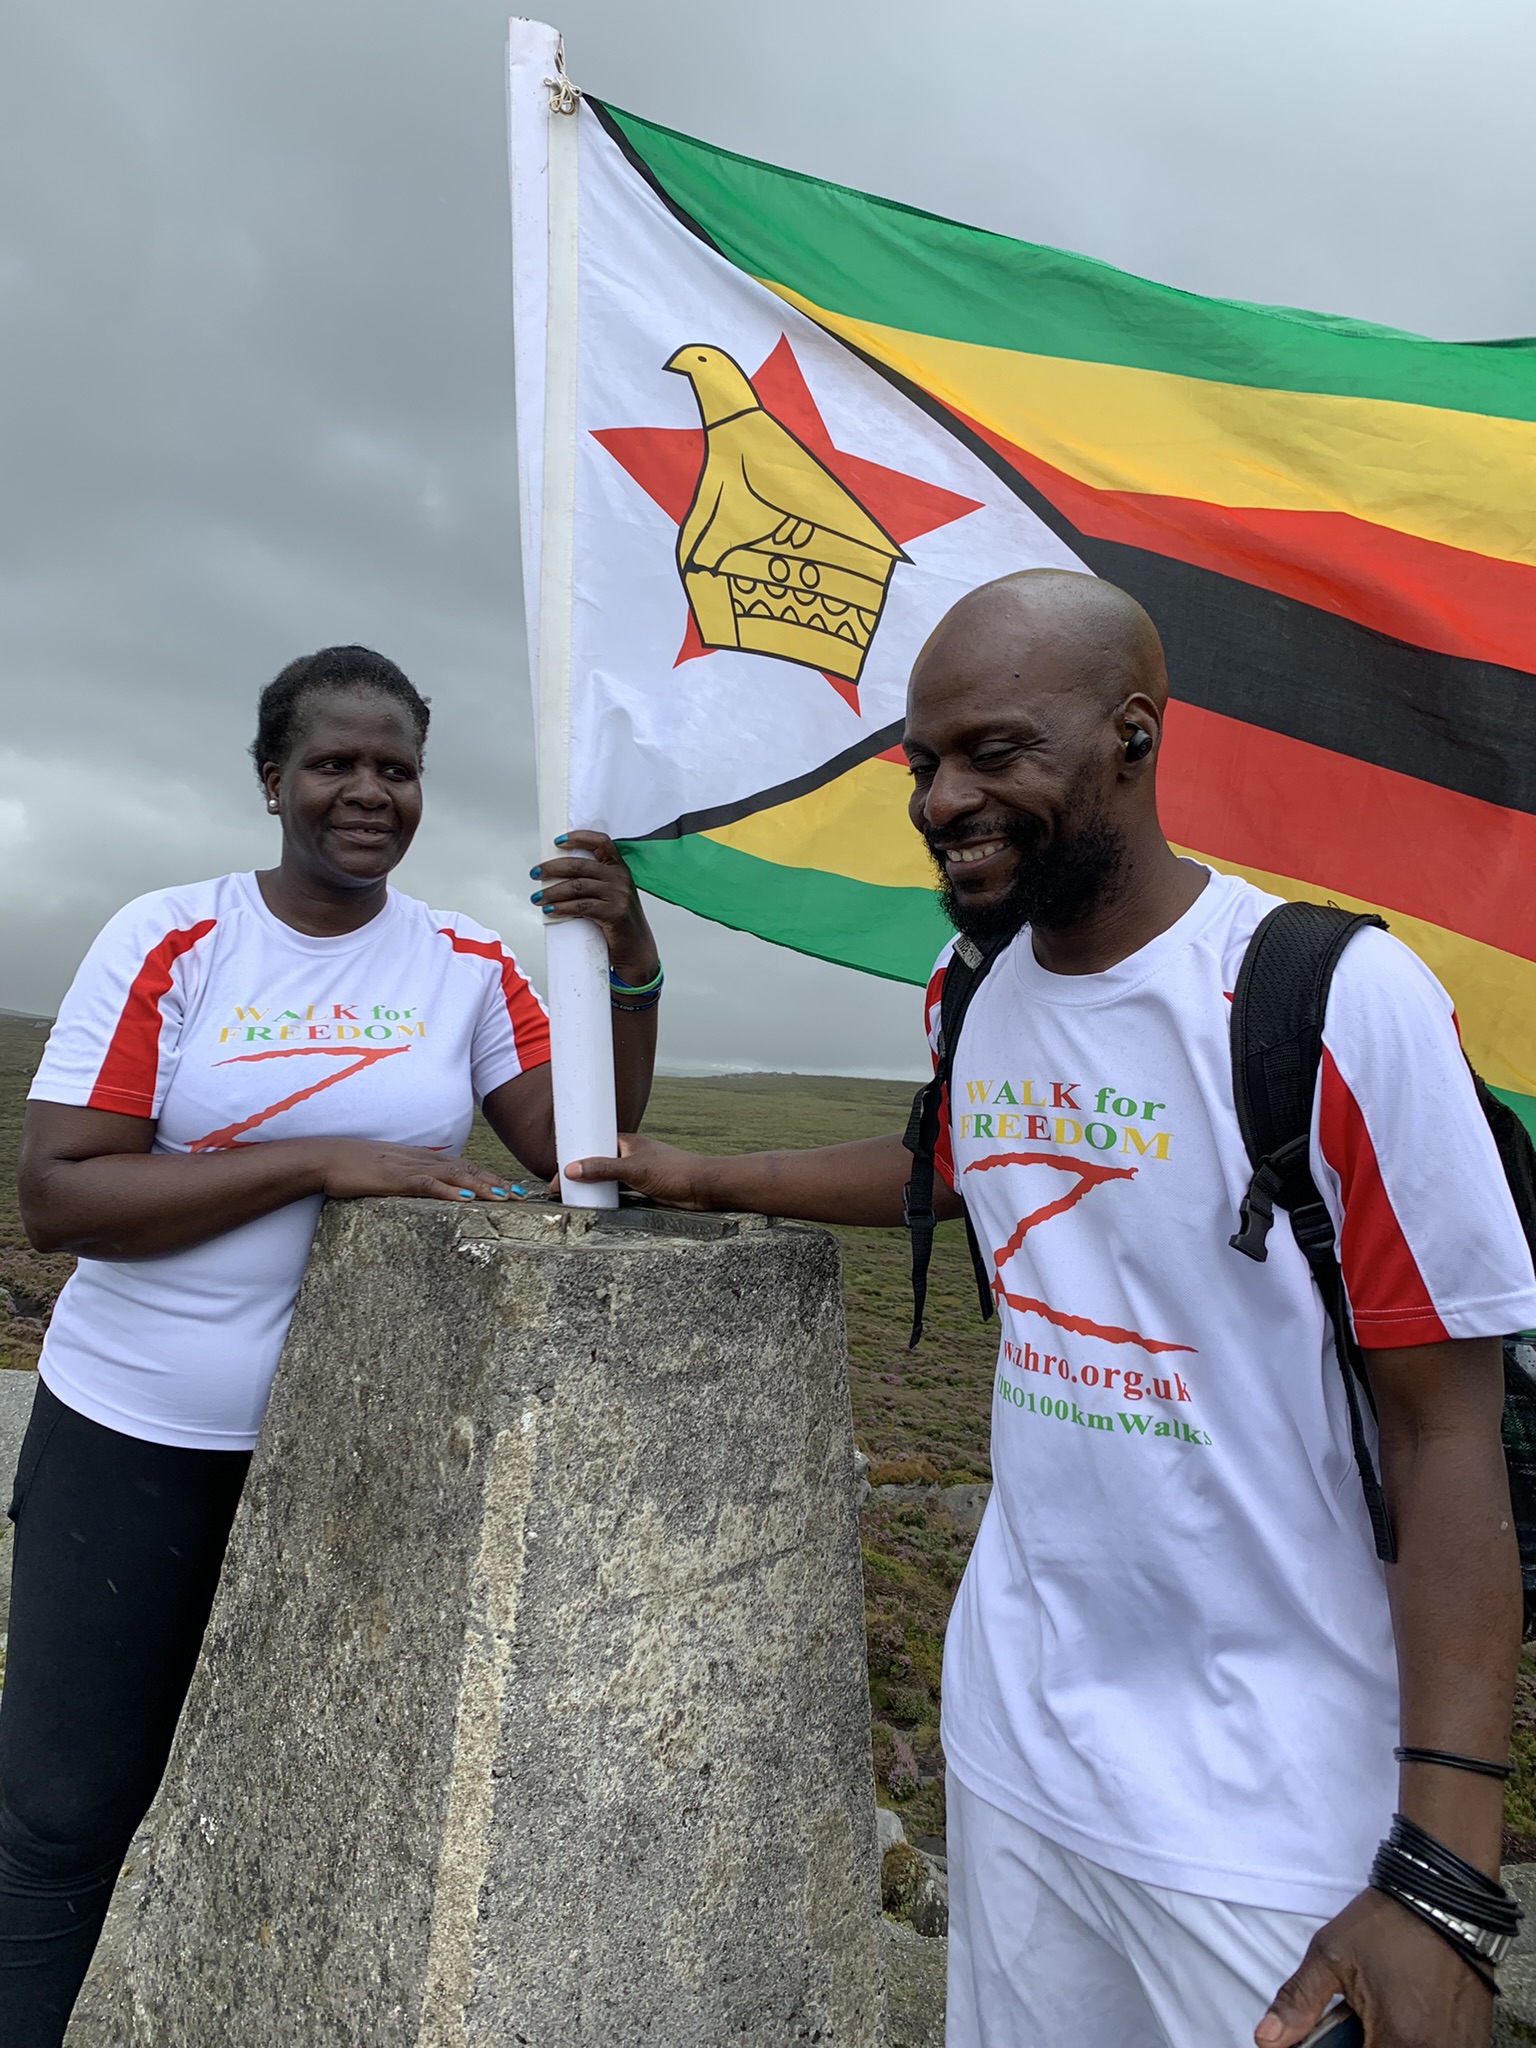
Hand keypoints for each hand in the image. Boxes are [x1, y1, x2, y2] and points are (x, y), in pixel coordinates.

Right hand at [310, 1140, 516, 1205]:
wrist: (325, 1158)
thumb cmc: (353, 1166)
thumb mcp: (388, 1171)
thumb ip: (409, 1177)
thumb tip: (429, 1190)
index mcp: (421, 1158)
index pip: (463, 1165)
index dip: (488, 1175)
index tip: (509, 1188)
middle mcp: (421, 1159)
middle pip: (467, 1168)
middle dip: (495, 1181)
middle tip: (519, 1195)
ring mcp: (409, 1167)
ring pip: (454, 1174)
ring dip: (482, 1186)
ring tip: (504, 1197)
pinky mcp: (394, 1177)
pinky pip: (427, 1184)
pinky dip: (449, 1191)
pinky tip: (466, 1199)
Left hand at [531, 830, 657, 983]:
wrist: (637, 950)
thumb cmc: (619, 922)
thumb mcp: (611, 894)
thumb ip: (593, 881)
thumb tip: (558, 875)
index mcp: (619, 869)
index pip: (601, 842)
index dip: (579, 838)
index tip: (557, 842)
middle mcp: (620, 878)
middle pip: (580, 865)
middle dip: (552, 868)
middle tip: (536, 873)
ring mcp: (618, 895)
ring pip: (577, 886)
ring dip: (552, 891)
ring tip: (538, 898)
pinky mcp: (614, 913)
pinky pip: (582, 906)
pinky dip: (562, 908)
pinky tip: (551, 910)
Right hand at [564, 1134, 713, 1209]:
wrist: (703, 1188)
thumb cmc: (674, 1170)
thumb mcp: (634, 1169)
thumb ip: (603, 1169)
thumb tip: (571, 1169)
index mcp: (626, 1142)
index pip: (592, 1143)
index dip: (574, 1155)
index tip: (558, 1171)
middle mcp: (628, 1155)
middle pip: (596, 1163)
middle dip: (579, 1173)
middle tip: (560, 1189)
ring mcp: (635, 1172)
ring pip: (606, 1178)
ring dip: (592, 1187)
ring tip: (573, 1199)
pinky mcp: (641, 1189)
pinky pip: (617, 1192)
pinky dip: (606, 1197)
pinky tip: (596, 1205)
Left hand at [1256, 1888, 1493, 2046]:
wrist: (1442, 1895)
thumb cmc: (1390, 1922)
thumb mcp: (1331, 1955)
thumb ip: (1297, 2003)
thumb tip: (1266, 2039)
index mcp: (1399, 2042)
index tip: (1332, 2036)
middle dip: (1361, 2043)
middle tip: (1356, 2019)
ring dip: (1385, 2040)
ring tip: (1379, 2012)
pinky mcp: (1474, 2042)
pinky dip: (1412, 2041)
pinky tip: (1404, 2015)